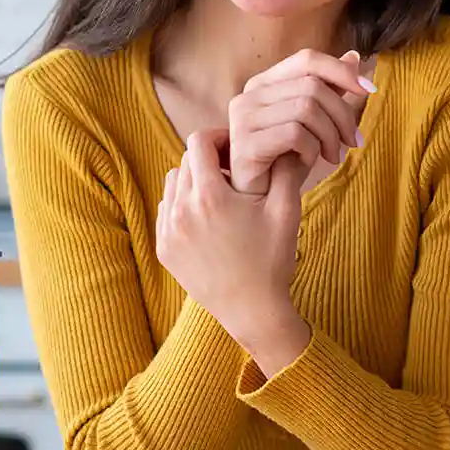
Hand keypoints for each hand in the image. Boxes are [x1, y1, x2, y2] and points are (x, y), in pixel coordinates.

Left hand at [156, 129, 309, 373]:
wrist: (253, 311)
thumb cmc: (272, 260)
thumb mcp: (286, 212)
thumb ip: (285, 170)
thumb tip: (283, 142)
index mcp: (209, 196)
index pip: (199, 142)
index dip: (218, 137)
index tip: (235, 148)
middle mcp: (181, 210)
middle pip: (185, 161)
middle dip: (208, 160)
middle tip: (231, 171)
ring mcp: (168, 231)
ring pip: (172, 184)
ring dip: (193, 181)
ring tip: (219, 195)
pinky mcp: (163, 249)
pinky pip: (166, 210)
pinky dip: (183, 206)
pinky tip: (208, 219)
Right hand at [228, 48, 374, 196]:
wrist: (260, 199)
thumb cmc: (284, 159)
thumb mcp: (312, 120)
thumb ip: (328, 88)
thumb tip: (353, 57)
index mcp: (263, 83)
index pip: (307, 59)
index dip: (341, 71)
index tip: (370, 91)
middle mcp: (249, 95)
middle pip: (312, 86)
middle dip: (342, 115)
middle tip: (352, 141)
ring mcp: (243, 118)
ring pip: (306, 108)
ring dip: (330, 135)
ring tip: (332, 156)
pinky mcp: (245, 144)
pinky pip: (295, 134)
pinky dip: (311, 149)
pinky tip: (308, 161)